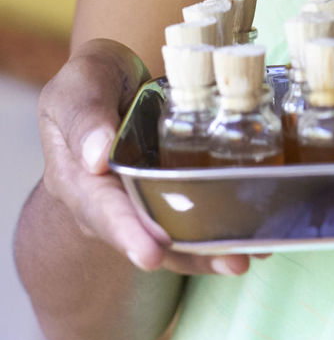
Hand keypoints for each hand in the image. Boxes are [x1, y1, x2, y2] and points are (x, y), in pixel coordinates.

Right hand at [37, 38, 256, 276]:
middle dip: (183, 254)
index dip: (127, 232)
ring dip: (207, 253)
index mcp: (77, 177)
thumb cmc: (92, 78)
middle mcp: (108, 202)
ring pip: (169, 238)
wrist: (115, 76)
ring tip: (244, 259)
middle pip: (143, 235)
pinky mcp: (166, 195)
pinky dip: (216, 234)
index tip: (150, 253)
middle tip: (227, 263)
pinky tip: (251, 240)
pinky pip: (188, 221)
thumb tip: (96, 158)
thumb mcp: (80, 82)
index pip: (101, 209)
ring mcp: (139, 202)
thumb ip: (84, 115)